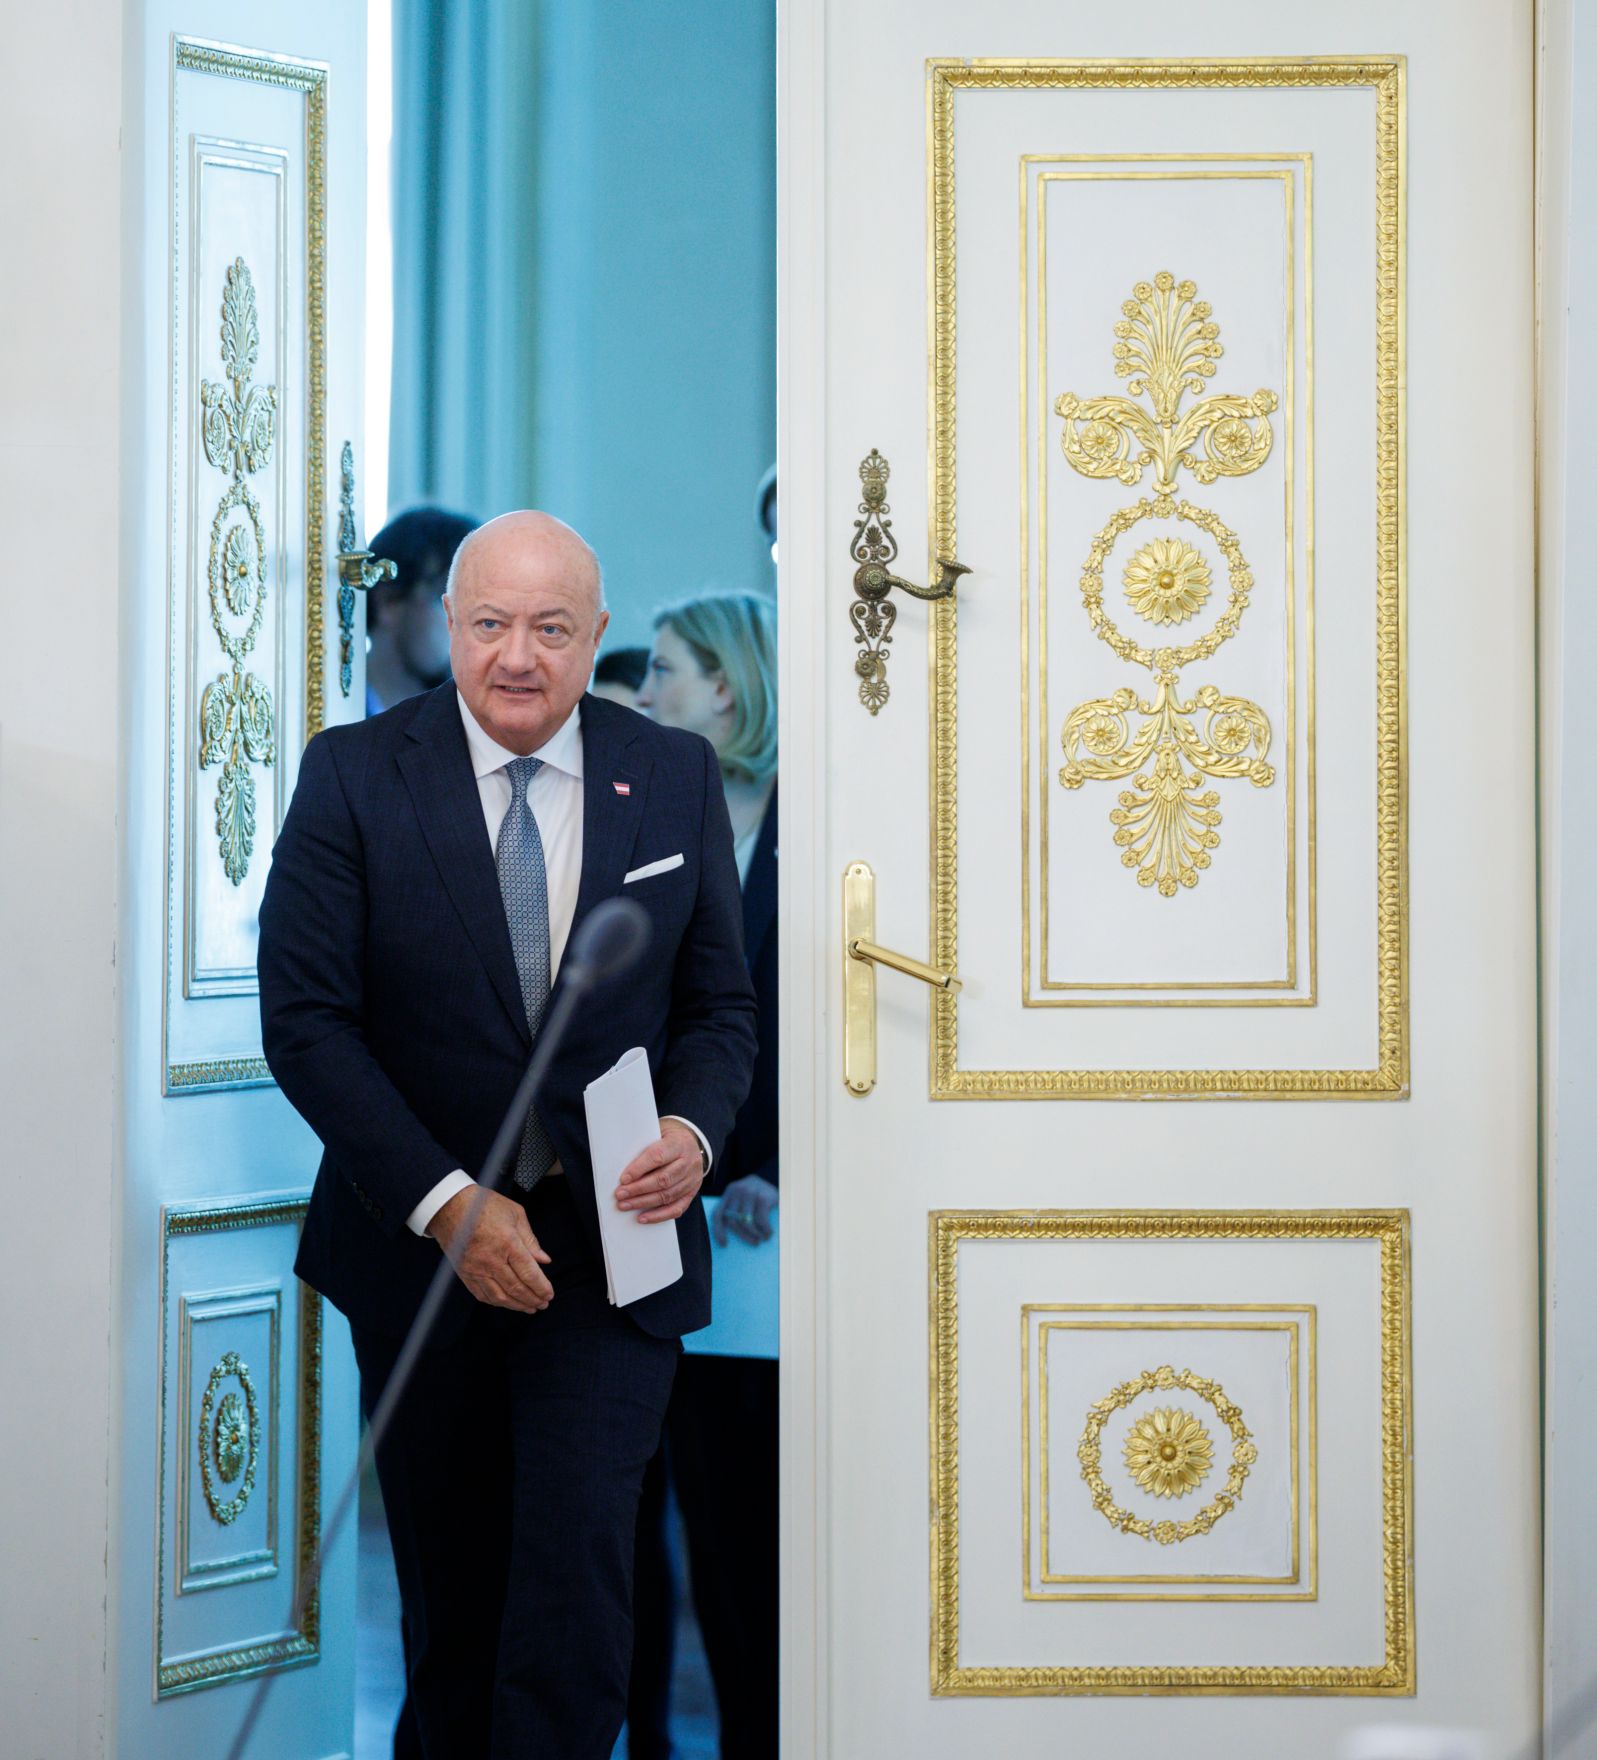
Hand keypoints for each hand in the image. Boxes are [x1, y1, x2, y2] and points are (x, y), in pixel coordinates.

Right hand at [427, 1185, 553, 1311]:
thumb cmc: (484, 1205)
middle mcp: (491, 1259)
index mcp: (507, 1242)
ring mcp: (476, 1269)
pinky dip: (497, 1302)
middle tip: (543, 1304)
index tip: (549, 1294)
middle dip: (533, 1299)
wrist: (450, 1207)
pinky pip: (482, 1295)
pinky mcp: (465, 1274)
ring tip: (529, 1308)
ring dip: (517, 1306)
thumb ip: (531, 1240)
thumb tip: (544, 1260)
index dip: (541, 1287)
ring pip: (500, 1296)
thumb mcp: (515, 1214)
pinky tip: (507, 1303)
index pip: (529, 1273)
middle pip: (516, 1288)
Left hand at [614, 1118, 706, 1223]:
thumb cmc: (667, 1138)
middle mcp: (689, 1162)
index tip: (623, 1179)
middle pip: (663, 1179)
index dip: (639, 1169)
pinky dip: (658, 1215)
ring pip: (667, 1195)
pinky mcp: (692, 1193)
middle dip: (638, 1189)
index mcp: (679, 1143)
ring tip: (625, 1205)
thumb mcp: (658, 1132)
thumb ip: (644, 1146)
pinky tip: (642, 1218)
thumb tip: (619, 1163)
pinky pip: (676, 1208)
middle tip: (620, 1194)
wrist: (691, 1143)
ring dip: (643, 1203)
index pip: (658, 1156)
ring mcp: (693, 1179)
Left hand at [712, 1174, 778, 1246]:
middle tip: (754, 1242)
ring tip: (762, 1238)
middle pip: (732, 1220)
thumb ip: (738, 1209)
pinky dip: (765, 1230)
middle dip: (742, 1235)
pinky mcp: (762, 1197)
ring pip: (746, 1222)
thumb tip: (731, 1237)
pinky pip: (761, 1221)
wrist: (782, 1177)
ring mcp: (750, 1193)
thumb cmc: (762, 1193)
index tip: (723, 1244)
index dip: (718, 1231)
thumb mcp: (747, 1198)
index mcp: (730, 1192)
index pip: (718, 1213)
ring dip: (755, 1234)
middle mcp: (737, 1190)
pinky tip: (769, 1232)